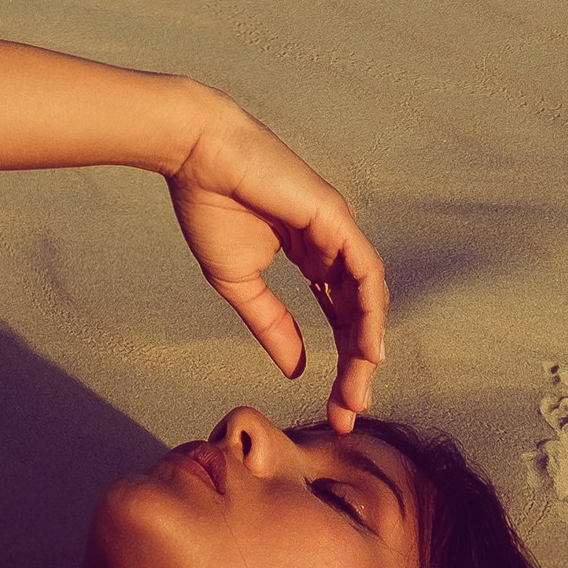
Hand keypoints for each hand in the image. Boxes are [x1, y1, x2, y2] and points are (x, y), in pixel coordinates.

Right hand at [166, 103, 387, 425]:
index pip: (338, 316)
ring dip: (366, 346)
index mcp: (310, 256)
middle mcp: (332, 246)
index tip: (334, 408)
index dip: (340, 361)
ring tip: (359, 388)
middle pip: (358, 314)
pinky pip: (365, 271)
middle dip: (356, 366)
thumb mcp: (241, 283)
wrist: (196, 156)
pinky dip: (371, 309)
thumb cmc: (210, 207)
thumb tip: (298, 369)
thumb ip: (272, 324)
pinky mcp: (335, 218)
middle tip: (349, 411)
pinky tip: (369, 346)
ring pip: (367, 298)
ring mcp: (337, 230)